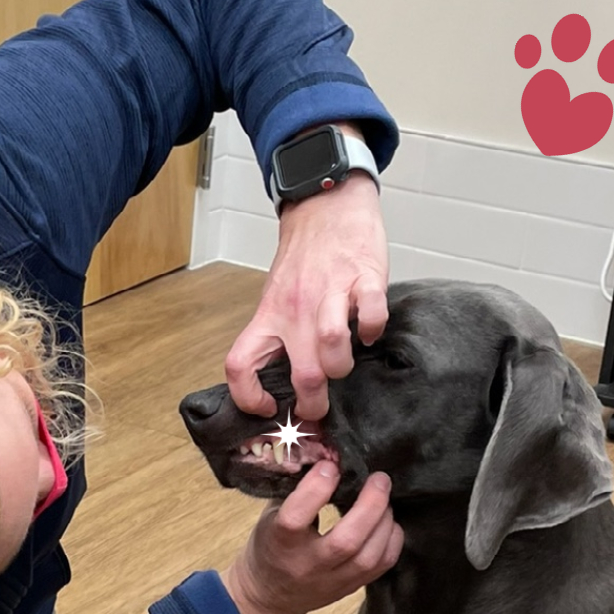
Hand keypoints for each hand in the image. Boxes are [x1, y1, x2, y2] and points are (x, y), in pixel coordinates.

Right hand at [220, 463, 401, 613]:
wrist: (267, 596)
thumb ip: (296, 489)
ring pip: (369, 556)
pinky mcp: (349, 588)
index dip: (316, 489)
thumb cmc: (268, 547)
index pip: (296, 517)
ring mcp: (331, 581)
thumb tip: (327, 455)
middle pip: (346, 541)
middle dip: (370, 505)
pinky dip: (391, 540)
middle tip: (379, 479)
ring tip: (384, 499)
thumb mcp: (271, 516)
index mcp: (279, 542)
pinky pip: (381, 566)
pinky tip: (387, 523)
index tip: (330, 466)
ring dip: (384, 522)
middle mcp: (307, 565)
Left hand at [225, 167, 388, 421]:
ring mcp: (330, 293)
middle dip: (314, 404)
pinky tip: (368, 332)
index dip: (248, 396)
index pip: (240, 365)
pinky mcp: (364, 278)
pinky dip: (373, 331)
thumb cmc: (303, 260)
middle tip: (319, 409)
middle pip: (303, 373)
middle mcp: (295, 309)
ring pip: (333, 349)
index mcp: (268, 315)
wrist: (325, 205)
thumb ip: (277, 335)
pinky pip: (372, 317)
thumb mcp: (276, 298)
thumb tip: (280, 383)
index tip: (266, 407)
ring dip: (342, 368)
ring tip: (343, 364)